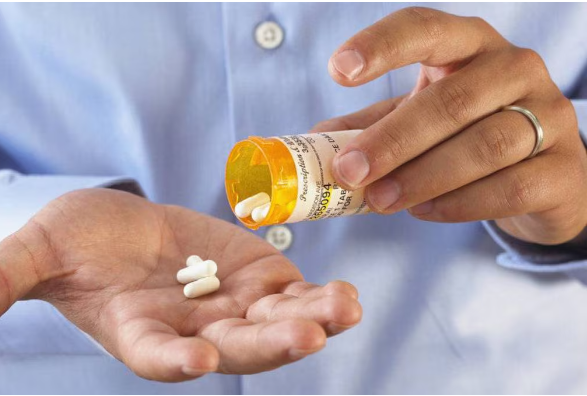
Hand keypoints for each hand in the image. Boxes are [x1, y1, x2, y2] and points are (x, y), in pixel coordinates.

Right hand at [0, 189, 361, 381]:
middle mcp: (187, 331)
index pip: (154, 356)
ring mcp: (226, 308)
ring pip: (269, 327)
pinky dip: (315, 299)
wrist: (115, 228)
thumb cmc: (71, 244)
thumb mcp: (31, 254)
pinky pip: (288, 297)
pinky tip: (345, 299)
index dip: (172, 359)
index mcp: (135, 333)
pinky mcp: (252, 280)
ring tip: (342, 310)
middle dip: (265, 345)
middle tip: (303, 335)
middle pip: (229, 348)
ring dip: (306, 322)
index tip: (194, 359)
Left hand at [313, 7, 586, 244]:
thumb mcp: (419, 118)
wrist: (544, 174)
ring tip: (380, 201)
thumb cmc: (468, 134)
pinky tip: (424, 211)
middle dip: (393, 140)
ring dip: (422, 177)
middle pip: (451, 100)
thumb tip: (314, 142)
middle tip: (350, 171)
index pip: (426, 28)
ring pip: (483, 145)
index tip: (338, 70)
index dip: (382, 45)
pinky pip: (509, 187)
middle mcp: (514, 69)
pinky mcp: (564, 168)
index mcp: (469, 45)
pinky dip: (459, 203)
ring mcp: (549, 115)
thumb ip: (371, 126)